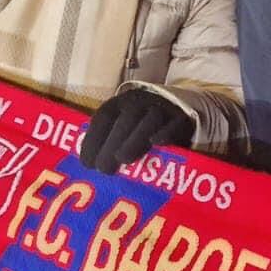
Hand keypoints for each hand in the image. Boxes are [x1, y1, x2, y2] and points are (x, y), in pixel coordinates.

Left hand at [79, 88, 193, 173]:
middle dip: (112, 142)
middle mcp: (141, 101)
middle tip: (103, 169)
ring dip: (134, 139)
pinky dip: (166, 133)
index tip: (86, 164)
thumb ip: (109, 144)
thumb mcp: (124, 131)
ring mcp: (163, 108)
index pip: (104, 117)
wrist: (179, 112)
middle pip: (126, 118)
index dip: (93, 139)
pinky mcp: (183, 118)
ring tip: (123, 160)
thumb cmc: (142, 128)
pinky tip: (157, 144)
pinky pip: (175, 124)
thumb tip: (90, 168)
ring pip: (150, 120)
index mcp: (121, 103)